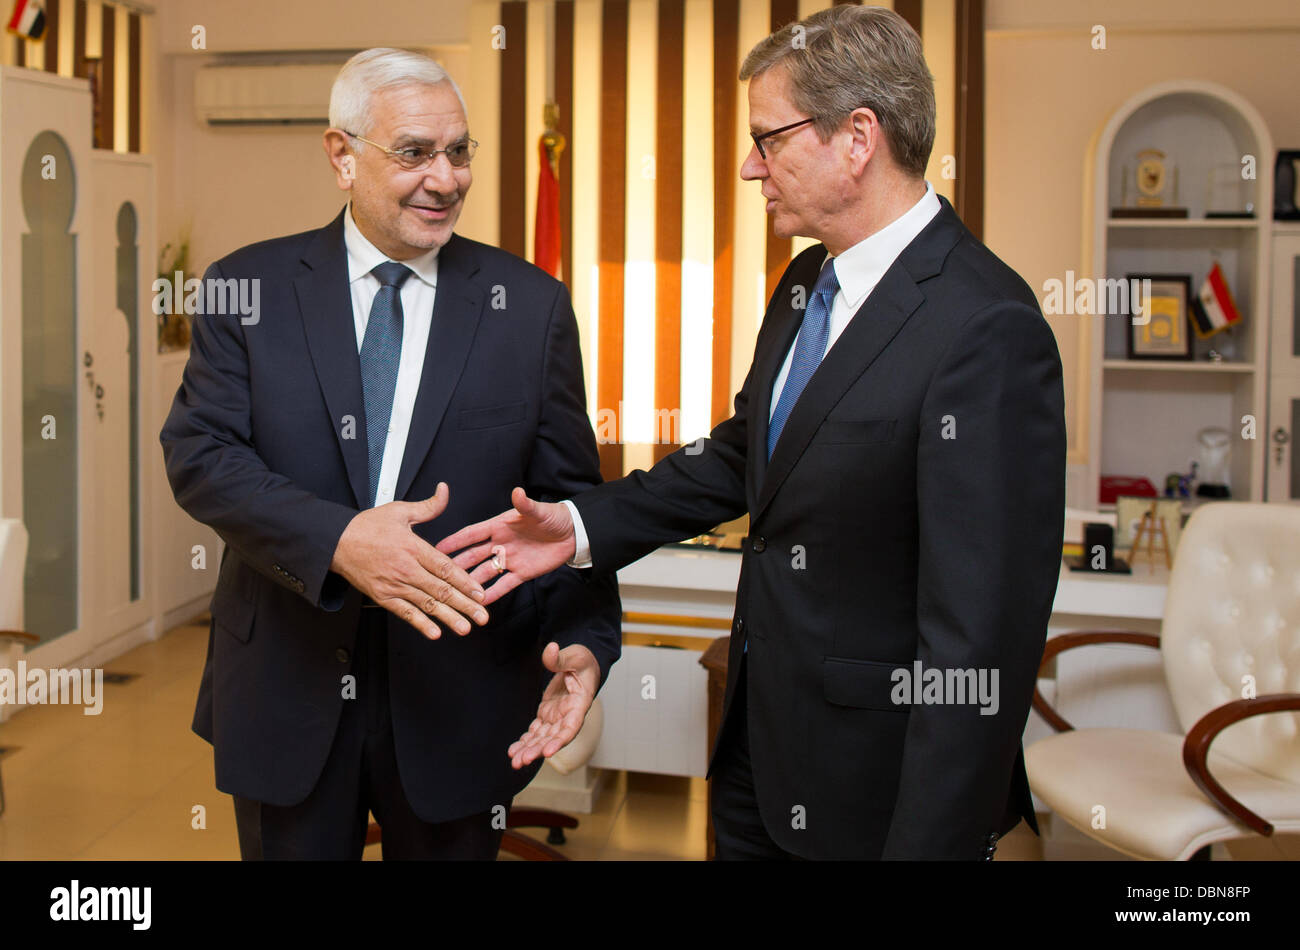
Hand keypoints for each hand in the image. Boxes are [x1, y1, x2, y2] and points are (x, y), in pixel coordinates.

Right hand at [330, 482, 488, 638]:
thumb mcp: (400, 510)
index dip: (465, 582)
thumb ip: (428, 506)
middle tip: (482, 616)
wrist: (335, 541)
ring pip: (426, 604)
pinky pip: (404, 612)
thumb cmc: (367, 526)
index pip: (444, 567)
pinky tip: (434, 633)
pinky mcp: (382, 596)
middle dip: (464, 604)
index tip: (480, 592)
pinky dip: (420, 623)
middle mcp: (406, 568)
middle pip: (441, 589)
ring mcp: (394, 584)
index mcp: (413, 547)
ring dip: (448, 618)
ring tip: (465, 628)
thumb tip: (444, 491)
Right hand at [435, 486, 575, 605]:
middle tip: (437, 576)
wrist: (573, 534)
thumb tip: (517, 491)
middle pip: (473, 556)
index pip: (472, 534)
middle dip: (456, 565)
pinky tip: (480, 604)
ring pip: (485, 573)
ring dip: (471, 583)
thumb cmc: (554, 517)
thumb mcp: (539, 511)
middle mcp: (500, 543)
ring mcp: (509, 559)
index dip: (454, 540)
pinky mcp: (522, 573)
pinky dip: (493, 594)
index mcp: (499, 526)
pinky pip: (504, 585)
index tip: (436, 547)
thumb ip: (525, 504)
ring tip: (455, 594)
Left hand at [508, 642, 599, 768]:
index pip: (571, 727)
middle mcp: (568, 716)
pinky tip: (514, 751)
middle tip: (522, 761)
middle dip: (538, 750)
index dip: (560, 740)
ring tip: (515, 762)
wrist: (581, 664)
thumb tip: (550, 649)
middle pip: (554, 738)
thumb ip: (561, 658)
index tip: (548, 752)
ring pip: (543, 738)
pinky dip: (526, 741)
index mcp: (579, 704)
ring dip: (530, 750)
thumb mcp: (576, 656)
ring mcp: (557, 717)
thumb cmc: (583, 661)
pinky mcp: (547, 715)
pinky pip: (536, 732)